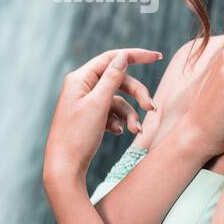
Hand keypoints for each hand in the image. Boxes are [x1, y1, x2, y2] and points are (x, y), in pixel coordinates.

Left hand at [43, 47, 161, 189]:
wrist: (65, 168)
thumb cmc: (78, 136)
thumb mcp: (99, 104)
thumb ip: (112, 78)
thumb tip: (123, 56)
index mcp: (80, 79)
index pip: (112, 58)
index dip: (135, 55)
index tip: (158, 57)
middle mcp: (82, 88)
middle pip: (118, 81)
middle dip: (137, 94)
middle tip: (152, 109)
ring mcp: (86, 103)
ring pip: (118, 100)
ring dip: (130, 114)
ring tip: (136, 131)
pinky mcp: (90, 118)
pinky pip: (111, 113)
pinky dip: (119, 122)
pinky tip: (118, 133)